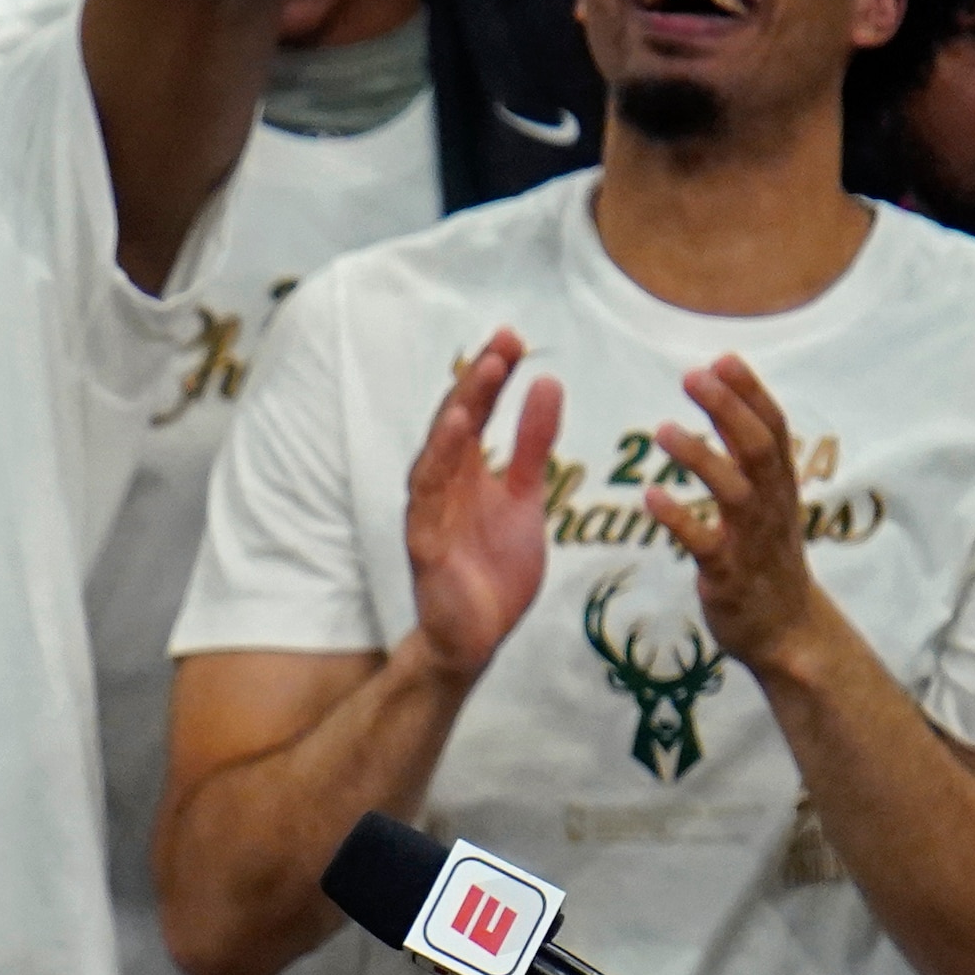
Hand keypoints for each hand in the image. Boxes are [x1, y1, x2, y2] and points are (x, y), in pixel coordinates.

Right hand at [405, 327, 559, 680]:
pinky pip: (428, 501)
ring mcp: (430, 515)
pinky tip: (454, 436)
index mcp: (465, 472)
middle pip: (454, 425)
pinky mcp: (426, 546)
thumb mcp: (526, 495)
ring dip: (455, 417)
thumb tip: (547, 384)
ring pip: (436, 457)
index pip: (476, 413)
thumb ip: (534, 444)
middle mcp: (443, 486)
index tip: (514, 338)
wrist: (477, 636)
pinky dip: (438, 467)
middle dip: (476, 384)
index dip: (493, 377)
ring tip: (479, 379)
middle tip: (502, 343)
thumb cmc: (494, 567)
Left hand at [646, 357, 846, 687]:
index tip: (722, 357)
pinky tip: (650, 497)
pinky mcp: (728, 575)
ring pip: (734, 490)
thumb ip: (748, 462)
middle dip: (729, 408)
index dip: (750, 392)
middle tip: (692, 374)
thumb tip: (730, 410)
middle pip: (758, 446)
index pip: (773, 427)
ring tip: (662, 430)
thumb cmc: (766, 560)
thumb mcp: (767, 505)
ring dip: (701, 456)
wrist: (785, 630)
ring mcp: (752, 540)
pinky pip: (704, 543)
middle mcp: (771, 506)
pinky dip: (679, 518)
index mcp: (780, 486)